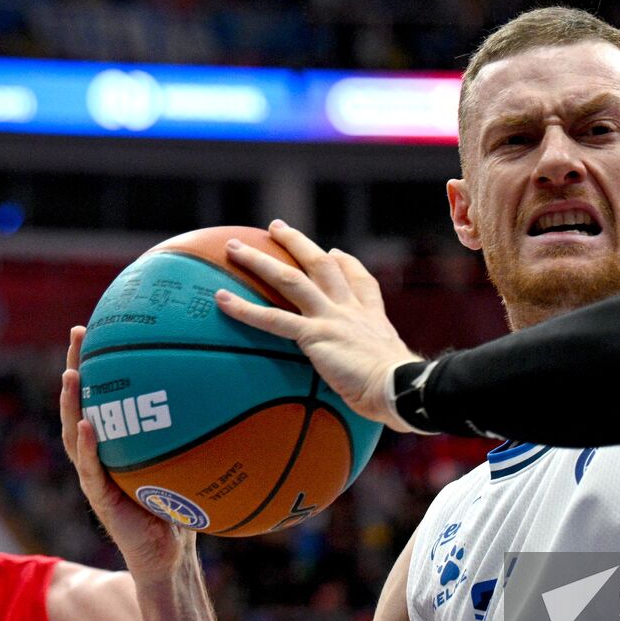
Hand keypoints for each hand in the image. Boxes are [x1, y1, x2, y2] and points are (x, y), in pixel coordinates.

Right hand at [61, 326, 190, 580]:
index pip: (105, 393)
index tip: (104, 323)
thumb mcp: (194, 461)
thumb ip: (203, 432)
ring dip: (71, 403)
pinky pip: (91, 469)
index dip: (101, 360)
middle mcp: (100, 454)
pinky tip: (88, 424)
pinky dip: (88, 446)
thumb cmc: (183, 508)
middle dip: (78, 366)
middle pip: (82, 402)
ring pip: (75, 432)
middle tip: (81, 332)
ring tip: (72, 374)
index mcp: (117, 442)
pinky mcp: (101, 500)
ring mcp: (96, 476)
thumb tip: (240, 390)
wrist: (170, 557)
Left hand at [215, 220, 421, 428]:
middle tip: (276, 228)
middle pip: (322, 265)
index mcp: (371, 317)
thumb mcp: (393, 374)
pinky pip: (273, 319)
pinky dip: (244, 308)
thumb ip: (380, 371)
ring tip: (234, 248)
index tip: (334, 252)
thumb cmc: (398, 392)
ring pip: (290, 279)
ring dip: (260, 261)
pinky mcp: (315, 334)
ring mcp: (331, 317)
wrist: (398, 387)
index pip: (358, 281)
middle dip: (297, 243)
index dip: (345, 263)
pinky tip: (220, 299)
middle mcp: (351, 309)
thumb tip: (379, 389)